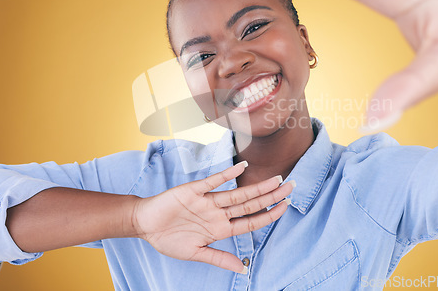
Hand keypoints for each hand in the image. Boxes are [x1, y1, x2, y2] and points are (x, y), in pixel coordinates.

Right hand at [132, 161, 293, 272]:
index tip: (286, 206)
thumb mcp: (195, 253)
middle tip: (291, 186)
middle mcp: (218, 213)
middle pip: (250, 204)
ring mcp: (207, 201)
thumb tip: (242, 270)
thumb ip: (219, 259)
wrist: (145, 224)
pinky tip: (242, 166)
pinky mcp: (193, 191)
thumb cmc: (169, 238)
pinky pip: (213, 181)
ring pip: (237, 194)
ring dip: (257, 187)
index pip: (251, 221)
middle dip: (271, 196)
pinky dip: (227, 174)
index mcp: (220, 229)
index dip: (269, 215)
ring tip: (276, 180)